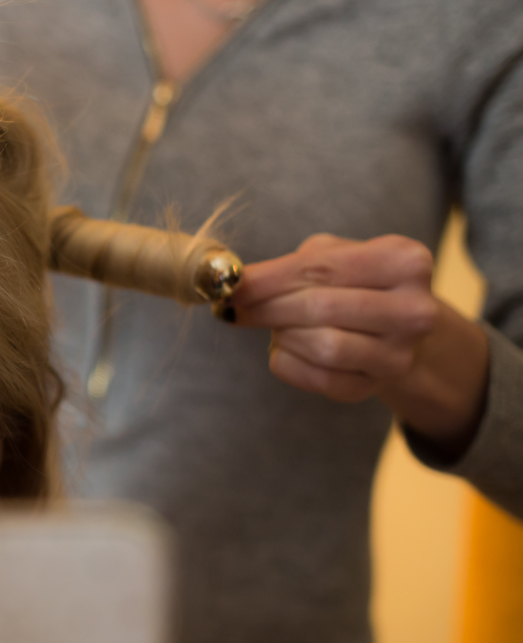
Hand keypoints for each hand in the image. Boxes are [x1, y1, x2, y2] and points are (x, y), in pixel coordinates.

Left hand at [228, 233, 489, 453]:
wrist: (396, 326)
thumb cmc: (356, 283)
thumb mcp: (333, 256)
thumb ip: (290, 265)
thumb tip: (236, 283)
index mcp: (405, 261)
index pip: (321, 269)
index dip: (267, 280)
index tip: (229, 286)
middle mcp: (414, 309)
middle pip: (320, 308)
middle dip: (267, 308)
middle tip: (235, 309)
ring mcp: (400, 353)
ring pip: (323, 346)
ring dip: (284, 335)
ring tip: (278, 325)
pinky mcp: (378, 385)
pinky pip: (320, 379)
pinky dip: (290, 363)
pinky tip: (287, 348)